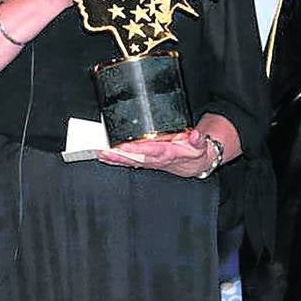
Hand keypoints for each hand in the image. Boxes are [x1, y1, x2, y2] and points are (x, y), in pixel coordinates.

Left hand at [97, 128, 212, 177]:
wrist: (193, 164)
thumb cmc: (193, 152)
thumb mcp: (200, 146)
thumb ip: (199, 140)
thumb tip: (197, 136)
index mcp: (168, 154)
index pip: (151, 151)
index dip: (138, 149)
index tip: (125, 146)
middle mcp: (155, 159)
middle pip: (135, 158)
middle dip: (119, 155)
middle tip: (105, 150)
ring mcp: (148, 162)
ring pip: (129, 161)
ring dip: (114, 158)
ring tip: (101, 153)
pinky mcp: (144, 161)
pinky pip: (128, 162)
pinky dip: (115, 159)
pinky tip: (104, 156)